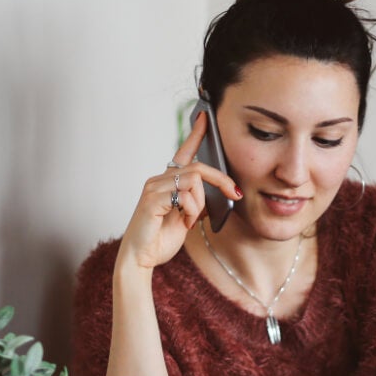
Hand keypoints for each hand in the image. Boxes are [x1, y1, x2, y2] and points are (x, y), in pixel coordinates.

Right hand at [117, 112, 241, 271]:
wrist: (141, 258)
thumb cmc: (160, 239)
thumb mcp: (188, 219)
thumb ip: (200, 203)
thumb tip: (219, 195)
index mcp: (168, 182)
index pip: (184, 152)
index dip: (196, 133)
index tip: (206, 117)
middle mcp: (159, 179)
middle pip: (198, 167)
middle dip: (222, 180)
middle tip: (235, 194)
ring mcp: (154, 187)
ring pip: (194, 180)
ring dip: (201, 204)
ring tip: (191, 220)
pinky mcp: (152, 199)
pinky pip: (185, 195)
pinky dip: (192, 211)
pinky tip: (185, 223)